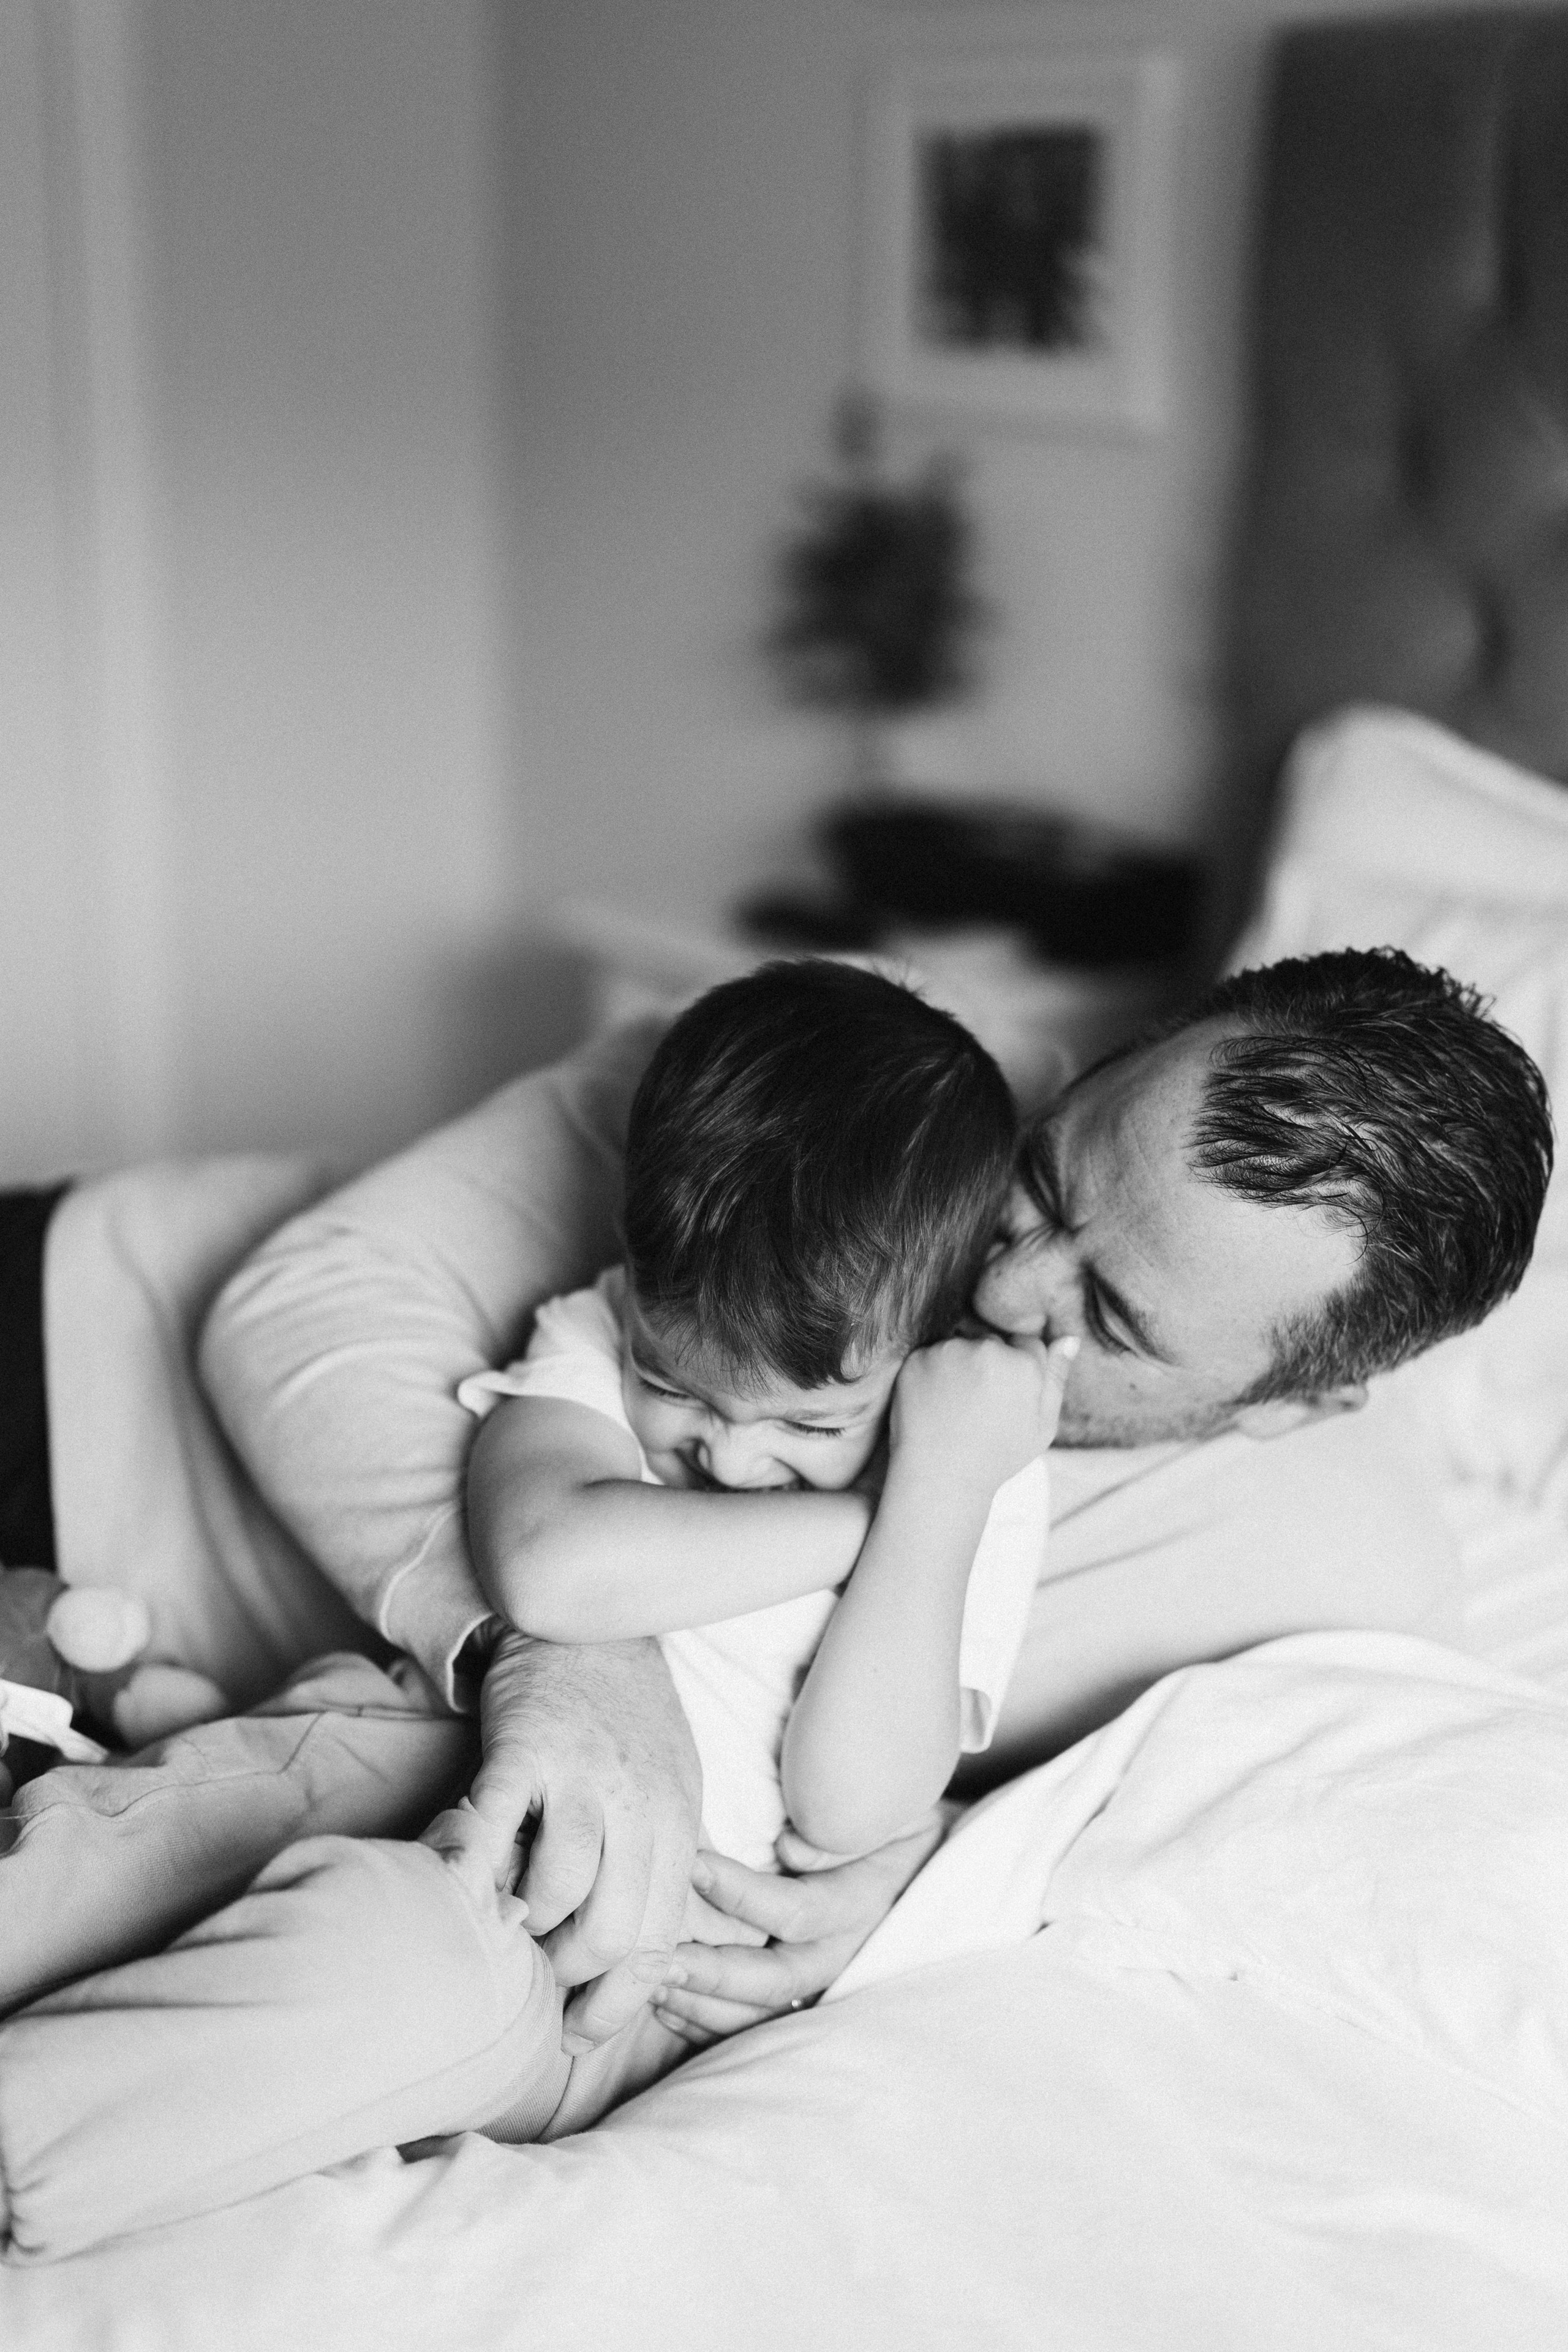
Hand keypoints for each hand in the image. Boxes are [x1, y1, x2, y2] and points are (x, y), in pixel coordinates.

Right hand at [465, 1627, 702, 2051]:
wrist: (589, 1622)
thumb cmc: (626, 1720)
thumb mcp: (669, 1790)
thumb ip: (656, 1865)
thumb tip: (638, 1966)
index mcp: (678, 1822)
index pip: (659, 1941)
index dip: (618, 2003)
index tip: (580, 2032)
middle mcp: (639, 1804)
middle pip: (612, 1931)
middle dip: (569, 1977)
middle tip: (537, 1979)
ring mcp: (581, 1774)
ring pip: (561, 1890)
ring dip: (527, 1929)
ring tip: (509, 1926)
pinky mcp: (524, 1747)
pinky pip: (495, 1824)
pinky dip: (473, 1870)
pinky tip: (459, 1893)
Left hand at [651, 1808, 947, 2046]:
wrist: (921, 1849)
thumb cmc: (885, 1811)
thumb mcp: (879, 1804)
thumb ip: (840, 1825)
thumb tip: (791, 1851)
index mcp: (863, 1899)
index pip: (798, 1913)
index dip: (741, 1895)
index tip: (691, 1865)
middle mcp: (845, 1949)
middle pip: (776, 1981)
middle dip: (711, 1974)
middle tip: (655, 1958)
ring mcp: (825, 1978)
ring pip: (763, 2013)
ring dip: (702, 2005)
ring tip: (649, 1984)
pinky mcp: (804, 1994)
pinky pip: (756, 2022)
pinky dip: (708, 2023)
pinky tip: (665, 2006)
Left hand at [887, 1333, 1076, 1499]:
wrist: (941, 1477)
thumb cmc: (997, 1456)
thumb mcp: (1042, 1425)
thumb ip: (1056, 1377)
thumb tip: (1070, 1338)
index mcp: (1023, 1364)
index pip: (1028, 1341)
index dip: (1018, 1368)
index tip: (1006, 1395)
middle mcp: (987, 1349)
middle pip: (993, 1339)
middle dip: (990, 1362)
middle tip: (980, 1404)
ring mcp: (949, 1351)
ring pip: (962, 1344)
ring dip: (961, 1363)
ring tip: (958, 1405)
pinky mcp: (919, 1358)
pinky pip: (932, 1353)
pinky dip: (934, 1371)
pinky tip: (937, 1402)